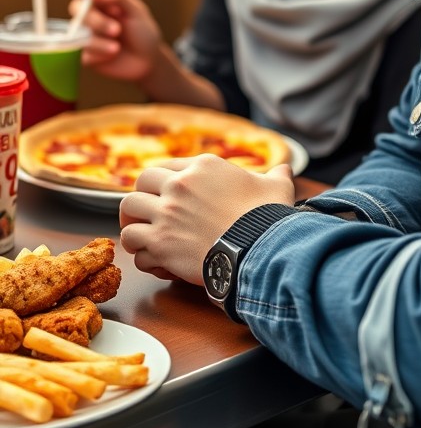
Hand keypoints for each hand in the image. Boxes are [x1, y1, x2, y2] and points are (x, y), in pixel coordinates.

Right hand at [70, 0, 162, 82]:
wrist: (148, 61)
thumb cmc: (143, 32)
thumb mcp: (137, 12)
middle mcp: (91, 12)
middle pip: (76, 7)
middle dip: (96, 20)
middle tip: (117, 30)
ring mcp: (85, 32)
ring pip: (77, 31)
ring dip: (99, 40)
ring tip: (118, 47)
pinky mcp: (84, 52)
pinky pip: (83, 51)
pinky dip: (100, 54)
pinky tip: (112, 55)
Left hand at [119, 156, 296, 284]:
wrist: (260, 246)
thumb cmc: (267, 216)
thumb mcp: (276, 187)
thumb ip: (276, 176)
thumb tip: (285, 171)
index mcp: (202, 167)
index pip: (166, 166)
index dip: (163, 182)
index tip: (166, 195)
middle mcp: (178, 186)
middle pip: (140, 184)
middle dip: (141, 199)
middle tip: (147, 214)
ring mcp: (166, 214)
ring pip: (128, 213)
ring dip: (134, 226)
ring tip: (143, 237)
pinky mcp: (160, 243)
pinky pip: (134, 246)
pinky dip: (142, 255)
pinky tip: (155, 261)